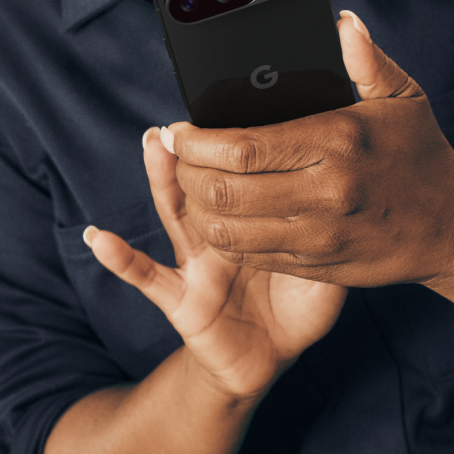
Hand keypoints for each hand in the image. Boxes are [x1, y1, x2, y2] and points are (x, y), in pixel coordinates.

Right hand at [84, 127, 345, 399]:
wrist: (273, 356)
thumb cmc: (301, 299)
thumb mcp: (329, 253)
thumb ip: (334, 213)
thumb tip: (354, 165)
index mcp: (259, 213)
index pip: (247, 167)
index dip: (240, 139)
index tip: (238, 97)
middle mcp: (222, 229)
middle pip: (206, 179)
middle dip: (197, 148)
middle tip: (194, 109)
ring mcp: (197, 260)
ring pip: (177, 211)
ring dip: (162, 177)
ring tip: (153, 141)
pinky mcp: (181, 298)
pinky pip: (146, 278)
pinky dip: (121, 258)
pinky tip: (100, 239)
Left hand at [159, 11, 453, 288]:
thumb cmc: (421, 154)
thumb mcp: (402, 99)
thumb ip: (366, 60)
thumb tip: (341, 22)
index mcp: (338, 143)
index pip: (243, 147)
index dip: (195, 141)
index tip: (176, 130)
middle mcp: (325, 193)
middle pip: (224, 190)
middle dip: (184, 172)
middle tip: (175, 154)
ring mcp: (319, 236)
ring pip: (228, 230)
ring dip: (195, 206)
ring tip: (189, 182)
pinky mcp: (317, 265)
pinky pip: (250, 255)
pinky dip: (222, 236)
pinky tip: (217, 213)